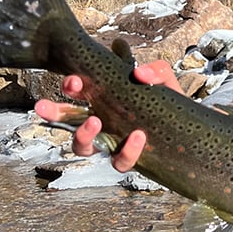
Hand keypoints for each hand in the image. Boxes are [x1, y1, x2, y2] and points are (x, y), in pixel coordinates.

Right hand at [34, 60, 182, 171]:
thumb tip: (139, 73)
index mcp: (104, 98)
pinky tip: (138, 136)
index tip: (74, 80)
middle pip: (68, 120)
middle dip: (52, 112)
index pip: (78, 92)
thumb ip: (155, 71)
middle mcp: (102, 122)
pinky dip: (127, 150)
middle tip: (42, 106)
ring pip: (83, 148)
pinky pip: (120, 161)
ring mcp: (112, 142)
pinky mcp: (128, 159)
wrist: (190, 129)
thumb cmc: (168, 101)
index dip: (71, 87)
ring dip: (81, 135)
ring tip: (94, 121)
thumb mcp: (164, 80)